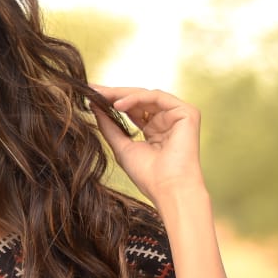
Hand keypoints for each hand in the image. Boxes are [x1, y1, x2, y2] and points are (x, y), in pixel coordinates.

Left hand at [90, 86, 207, 215]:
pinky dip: (137, 98)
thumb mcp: (122, 147)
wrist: (168, 189)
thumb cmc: (148, 175)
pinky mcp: (187, 112)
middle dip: (115, 94)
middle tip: (93, 89)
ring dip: (122, 94)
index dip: (112, 101)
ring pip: (147, 95)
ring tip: (102, 96)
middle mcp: (167, 120)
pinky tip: (118, 105)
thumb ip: (109, 126)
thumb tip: (94, 106)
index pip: (133, 109)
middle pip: (139, 100)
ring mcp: (178, 115)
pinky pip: (157, 97)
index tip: (91, 96)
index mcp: (155, 130)